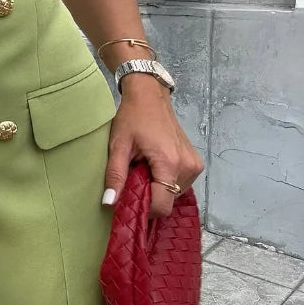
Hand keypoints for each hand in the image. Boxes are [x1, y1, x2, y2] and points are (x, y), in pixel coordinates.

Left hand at [101, 74, 204, 217]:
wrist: (150, 96)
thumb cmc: (132, 117)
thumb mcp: (119, 146)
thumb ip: (115, 176)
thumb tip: (109, 203)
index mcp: (170, 163)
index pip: (161, 205)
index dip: (143, 208)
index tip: (128, 199)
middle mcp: (188, 167)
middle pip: (167, 201)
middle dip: (148, 196)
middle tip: (133, 178)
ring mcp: (194, 166)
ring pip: (173, 194)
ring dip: (157, 188)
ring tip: (143, 168)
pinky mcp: (195, 163)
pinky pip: (179, 184)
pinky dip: (165, 181)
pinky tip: (153, 167)